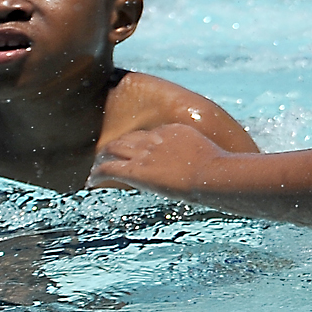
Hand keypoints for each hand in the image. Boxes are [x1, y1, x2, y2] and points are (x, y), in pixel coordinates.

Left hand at [90, 124, 227, 195]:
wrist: (212, 173)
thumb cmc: (220, 171)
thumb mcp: (214, 160)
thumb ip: (206, 162)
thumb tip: (215, 174)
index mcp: (175, 130)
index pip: (152, 134)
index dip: (143, 143)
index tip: (140, 151)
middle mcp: (156, 138)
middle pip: (129, 138)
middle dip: (118, 146)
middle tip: (109, 155)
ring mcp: (145, 154)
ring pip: (114, 149)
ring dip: (104, 157)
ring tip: (96, 166)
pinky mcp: (137, 170)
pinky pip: (110, 168)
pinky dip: (98, 174)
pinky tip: (90, 181)